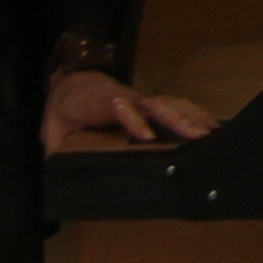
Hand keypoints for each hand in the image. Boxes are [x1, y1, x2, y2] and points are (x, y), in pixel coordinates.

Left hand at [44, 65, 217, 149]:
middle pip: (152, 104)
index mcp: (96, 104)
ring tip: (210, 134)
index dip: (132, 119)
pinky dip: (194, 113)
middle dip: (175, 119)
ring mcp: (139, 98)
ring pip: (167, 103)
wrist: (71, 82)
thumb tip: (55, 180)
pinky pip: (174, 104)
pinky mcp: (149, 102)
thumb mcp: (50, 132)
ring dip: (190, 117)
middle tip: (195, 136)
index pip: (117, 107)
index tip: (146, 136)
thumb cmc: (64, 111)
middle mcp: (123, 98)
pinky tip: (211, 125)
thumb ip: (55, 152)